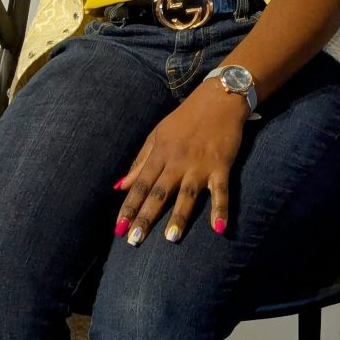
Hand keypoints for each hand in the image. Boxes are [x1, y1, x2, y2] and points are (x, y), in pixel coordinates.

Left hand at [113, 81, 247, 244]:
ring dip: (179, 216)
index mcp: (160, 153)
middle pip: (159, 192)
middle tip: (134, 240)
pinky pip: (221, 191)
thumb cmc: (185, 118)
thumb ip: (140, 162)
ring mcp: (199, 164)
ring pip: (186, 194)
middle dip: (146, 217)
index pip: (140, 184)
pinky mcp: (221, 166)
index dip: (129, 206)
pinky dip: (221, 209)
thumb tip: (119, 186)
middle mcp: (177, 161)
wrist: (218, 99)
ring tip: (170, 239)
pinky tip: (218, 229)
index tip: (118, 228)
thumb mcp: (158, 135)